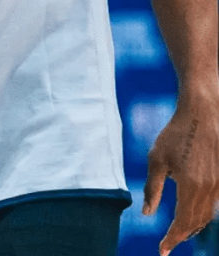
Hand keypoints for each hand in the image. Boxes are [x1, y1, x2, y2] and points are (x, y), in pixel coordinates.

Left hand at [143, 95, 218, 255]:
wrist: (201, 115)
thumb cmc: (175, 134)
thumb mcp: (156, 159)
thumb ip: (153, 188)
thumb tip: (146, 213)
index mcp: (190, 186)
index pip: (182, 223)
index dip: (172, 239)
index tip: (162, 251)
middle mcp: (208, 189)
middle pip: (196, 224)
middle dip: (181, 236)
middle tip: (167, 244)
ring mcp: (218, 185)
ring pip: (207, 217)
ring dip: (192, 228)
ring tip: (178, 233)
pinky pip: (213, 206)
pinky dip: (202, 216)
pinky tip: (191, 214)